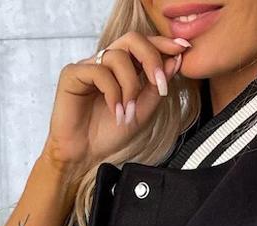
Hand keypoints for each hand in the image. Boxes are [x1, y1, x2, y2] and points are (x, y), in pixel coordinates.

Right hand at [41, 31, 187, 179]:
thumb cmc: (109, 134)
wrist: (85, 155)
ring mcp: (88, 66)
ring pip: (118, 57)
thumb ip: (157, 87)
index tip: (183, 49)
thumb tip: (175, 61)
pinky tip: (115, 112)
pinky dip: (113, 93)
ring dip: (130, 87)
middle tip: (160, 82)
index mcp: (122, 68)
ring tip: (128, 113)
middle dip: (151, 58)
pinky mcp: (72, 74)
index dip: (163, 43)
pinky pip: (99, 71)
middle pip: (132, 39)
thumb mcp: (142, 112)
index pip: (144, 45)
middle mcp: (105, 62)